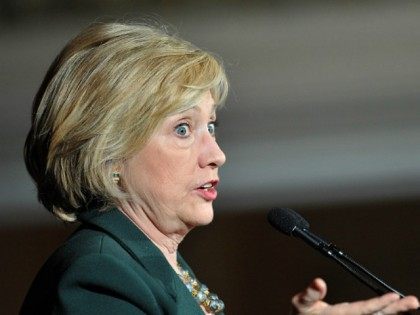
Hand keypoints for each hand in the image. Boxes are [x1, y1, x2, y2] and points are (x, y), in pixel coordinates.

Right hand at [291, 278, 418, 314]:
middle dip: (396, 309)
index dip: (378, 303)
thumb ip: (310, 294)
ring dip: (396, 312)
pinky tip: (397, 312)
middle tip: (413, 302)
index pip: (362, 309)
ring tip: (411, 306)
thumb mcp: (301, 304)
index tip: (393, 296)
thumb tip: (319, 282)